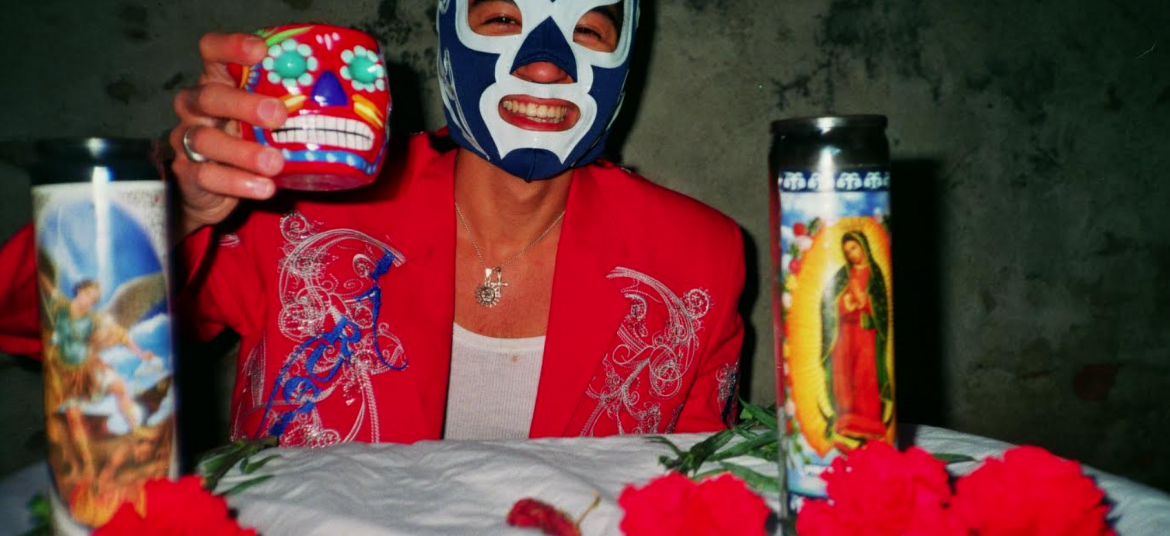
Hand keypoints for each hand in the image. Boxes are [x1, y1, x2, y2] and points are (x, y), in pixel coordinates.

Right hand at [169, 32, 287, 234]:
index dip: (230, 46)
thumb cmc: (248, 142)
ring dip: (243, 151)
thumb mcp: (266, 120)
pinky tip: (264, 188)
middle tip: (278, 115)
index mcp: (217, 83)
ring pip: (205, 139)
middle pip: (209, 95)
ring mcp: (186, 140)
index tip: (261, 51)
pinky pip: (206, 176)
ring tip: (275, 163)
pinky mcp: (187, 174)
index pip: (211, 51)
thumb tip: (354, 96)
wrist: (212, 191)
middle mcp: (196, 107)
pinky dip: (237, 182)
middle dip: (244, 104)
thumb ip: (291, 106)